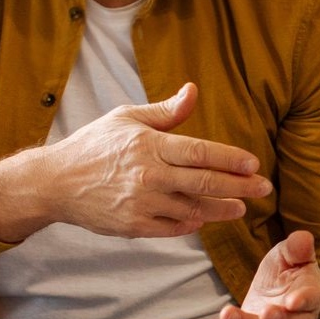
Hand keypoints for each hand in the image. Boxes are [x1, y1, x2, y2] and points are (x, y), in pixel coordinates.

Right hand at [0, 83, 270, 241]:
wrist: (56, 182)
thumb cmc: (95, 145)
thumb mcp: (127, 118)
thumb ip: (166, 111)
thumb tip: (193, 90)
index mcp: (150, 146)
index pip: (200, 152)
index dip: (230, 159)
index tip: (253, 164)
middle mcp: (148, 176)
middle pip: (204, 183)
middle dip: (239, 187)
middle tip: (263, 188)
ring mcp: (141, 204)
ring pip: (193, 210)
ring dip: (221, 210)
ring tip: (241, 208)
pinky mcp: (133, 226)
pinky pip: (172, 228)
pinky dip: (191, 224)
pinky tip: (205, 218)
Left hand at [211, 229, 319, 318]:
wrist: (278, 293)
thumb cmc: (288, 270)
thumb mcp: (290, 255)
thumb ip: (296, 248)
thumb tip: (303, 237)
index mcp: (312, 295)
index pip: (311, 299)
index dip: (302, 301)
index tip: (291, 301)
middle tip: (264, 313)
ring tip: (226, 316)